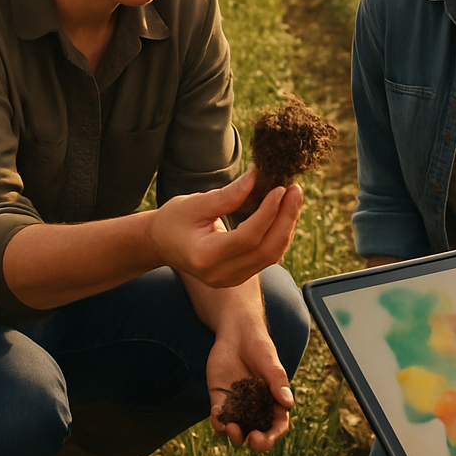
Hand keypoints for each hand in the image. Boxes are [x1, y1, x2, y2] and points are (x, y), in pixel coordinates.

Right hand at [151, 167, 301, 288]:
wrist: (160, 243)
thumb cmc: (173, 220)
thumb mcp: (195, 203)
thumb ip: (228, 195)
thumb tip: (257, 176)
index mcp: (205, 257)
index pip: (247, 238)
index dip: (267, 213)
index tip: (280, 190)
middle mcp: (220, 274)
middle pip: (266, 252)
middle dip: (286, 220)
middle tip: (295, 191)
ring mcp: (231, 279)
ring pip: (271, 256)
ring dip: (286, 226)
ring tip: (293, 198)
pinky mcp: (239, 276)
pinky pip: (266, 257)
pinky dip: (277, 234)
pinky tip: (283, 213)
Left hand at [206, 325, 293, 452]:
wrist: (236, 333)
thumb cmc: (259, 345)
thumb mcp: (270, 362)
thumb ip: (277, 381)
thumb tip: (288, 403)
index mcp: (274, 402)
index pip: (277, 427)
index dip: (272, 437)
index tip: (263, 438)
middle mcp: (257, 409)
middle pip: (258, 435)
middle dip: (255, 443)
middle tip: (250, 439)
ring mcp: (238, 406)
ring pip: (237, 432)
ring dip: (234, 436)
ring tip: (231, 426)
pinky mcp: (220, 399)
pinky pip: (219, 417)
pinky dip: (217, 420)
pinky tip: (216, 412)